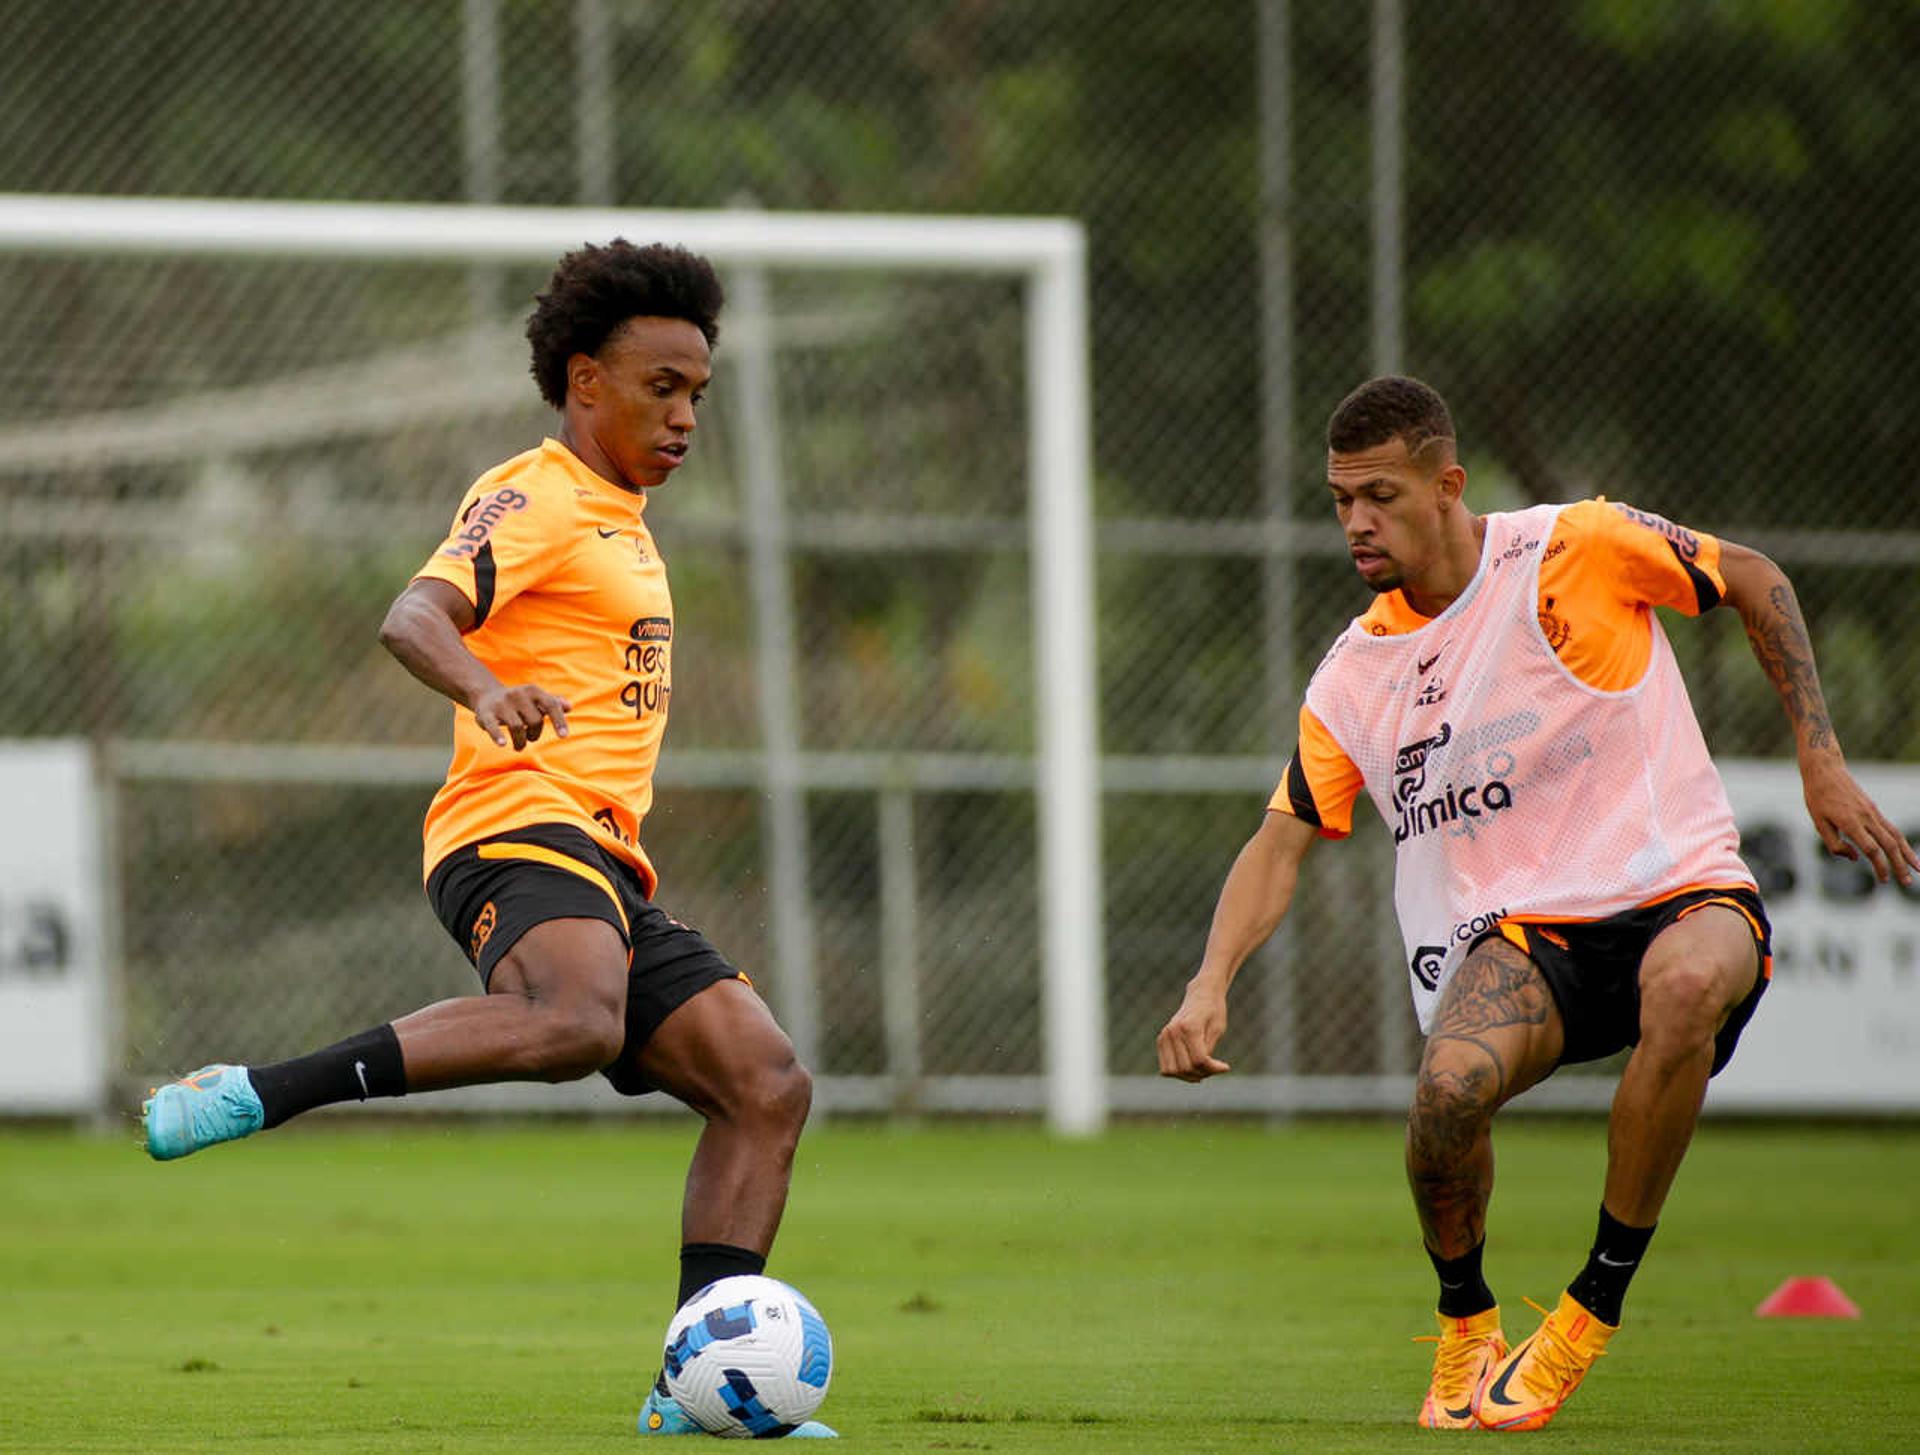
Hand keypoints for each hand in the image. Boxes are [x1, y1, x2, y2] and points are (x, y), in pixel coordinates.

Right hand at [472, 683, 571, 750]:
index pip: (551, 704)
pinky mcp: (486, 713)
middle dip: (535, 734)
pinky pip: (492, 726)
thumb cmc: (520, 701)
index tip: (564, 736)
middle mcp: (518, 695)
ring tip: (519, 746)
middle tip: (531, 738)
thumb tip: (569, 707)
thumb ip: (553, 703)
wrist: (487, 694)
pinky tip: (502, 744)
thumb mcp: (536, 699)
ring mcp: (501, 704)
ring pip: (517, 727)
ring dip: (521, 742)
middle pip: (535, 720)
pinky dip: (497, 735)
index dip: (559, 720)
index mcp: (533, 691)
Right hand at [1156, 978, 1231, 1082]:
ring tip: (1203, 1070)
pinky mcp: (1161, 1039)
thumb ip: (1208, 1051)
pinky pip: (1165, 1067)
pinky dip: (1178, 1073)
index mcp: (1189, 1027)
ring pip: (1172, 1071)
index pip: (1199, 1060)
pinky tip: (1192, 1068)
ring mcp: (1165, 1035)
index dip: (1213, 1068)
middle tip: (1215, 1068)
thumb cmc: (1214, 1011)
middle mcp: (1173, 1031)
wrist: (1202, 994)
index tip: (1225, 1067)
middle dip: (1203, 1073)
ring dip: (1188, 1076)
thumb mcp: (1217, 1030)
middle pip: (1186, 1068)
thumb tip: (1201, 1072)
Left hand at [1802, 755, 1917, 886]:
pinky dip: (1901, 841)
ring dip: (1908, 854)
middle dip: (1900, 866)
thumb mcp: (1818, 822)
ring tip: (1919, 869)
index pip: (1871, 849)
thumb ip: (1834, 844)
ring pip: (1896, 836)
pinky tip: (1905, 852)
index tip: (1884, 880)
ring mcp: (1873, 813)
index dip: (1880, 866)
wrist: (1826, 771)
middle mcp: (1866, 818)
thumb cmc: (1818, 798)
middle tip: (1908, 883)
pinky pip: (1891, 828)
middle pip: (1889, 845)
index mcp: (1851, 823)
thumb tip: (1855, 858)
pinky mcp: (1874, 810)